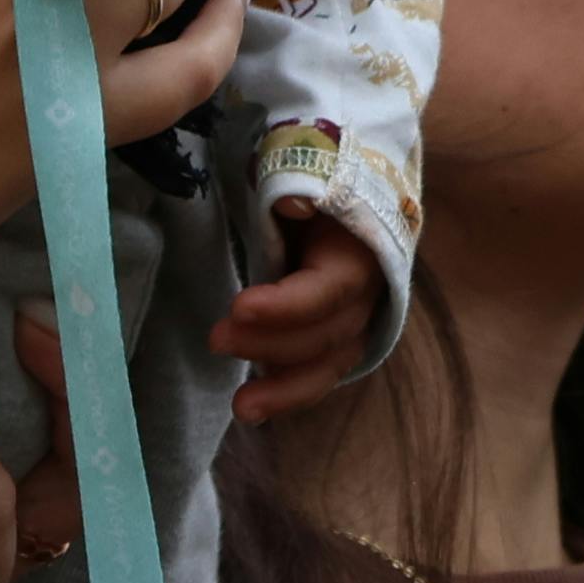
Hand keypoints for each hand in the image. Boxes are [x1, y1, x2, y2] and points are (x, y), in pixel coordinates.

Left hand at [213, 203, 380, 415]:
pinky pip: (316, 374)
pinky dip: (287, 393)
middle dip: (272, 343)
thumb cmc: (317, 186)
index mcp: (362, 253)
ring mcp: (354, 323)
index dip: (288, 305)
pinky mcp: (334, 341)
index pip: (331, 289)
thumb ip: (301, 185)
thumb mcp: (309, 173)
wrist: (340, 199)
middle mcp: (367, 296)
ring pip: (327, 366)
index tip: (239, 306)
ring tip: (242, 407)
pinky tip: (254, 409)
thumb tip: (294, 204)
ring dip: (284, 389)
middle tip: (216, 339)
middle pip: (326, 333)